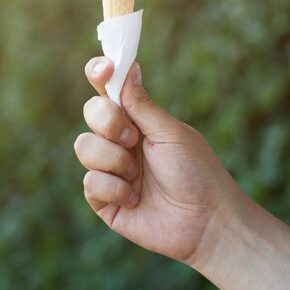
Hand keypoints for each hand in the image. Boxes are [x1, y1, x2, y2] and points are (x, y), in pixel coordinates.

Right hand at [74, 57, 240, 266]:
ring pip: (83, 146)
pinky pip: (90, 182)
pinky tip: (136, 198)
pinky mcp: (104, 199)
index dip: (100, 73)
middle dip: (108, 122)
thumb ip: (142, 105)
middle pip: (91, 112)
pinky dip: (115, 188)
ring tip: (137, 175)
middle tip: (133, 138)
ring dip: (113, 159)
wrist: (206, 221)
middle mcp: (120, 140)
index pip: (109, 89)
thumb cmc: (197, 172)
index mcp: (137, 119)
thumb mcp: (170, 133)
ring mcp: (110, 169)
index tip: (105, 69)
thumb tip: (128, 67)